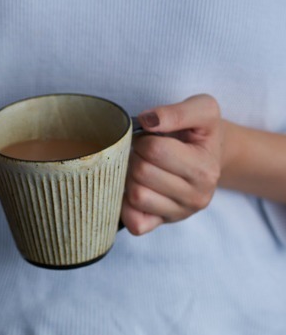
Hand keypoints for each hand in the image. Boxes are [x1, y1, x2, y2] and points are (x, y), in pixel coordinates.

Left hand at [120, 94, 224, 234]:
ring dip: (129, 177)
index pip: (155, 150)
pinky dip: (126, 205)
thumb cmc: (200, 133)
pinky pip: (134, 222)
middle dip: (135, 156)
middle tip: (142, 152)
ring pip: (135, 196)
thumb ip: (178, 112)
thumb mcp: (202, 110)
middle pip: (141, 173)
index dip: (144, 138)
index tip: (149, 138)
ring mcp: (179, 214)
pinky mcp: (161, 224)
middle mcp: (196, 197)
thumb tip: (147, 120)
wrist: (209, 155)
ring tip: (140, 168)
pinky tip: (134, 188)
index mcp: (205, 169)